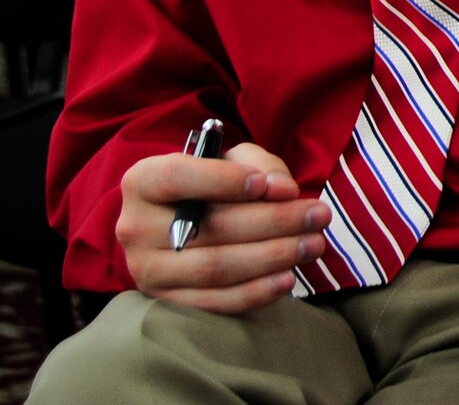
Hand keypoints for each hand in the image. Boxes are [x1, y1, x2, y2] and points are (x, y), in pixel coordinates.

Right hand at [116, 141, 328, 313]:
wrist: (187, 221)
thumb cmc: (217, 183)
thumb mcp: (234, 160)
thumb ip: (258, 164)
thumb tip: (282, 190)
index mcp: (143, 181)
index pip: (177, 178)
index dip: (225, 181)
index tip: (273, 186)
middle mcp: (135, 227)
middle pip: (209, 228)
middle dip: (274, 222)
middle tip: (319, 215)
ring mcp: (147, 270)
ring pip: (215, 267)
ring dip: (273, 257)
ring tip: (314, 244)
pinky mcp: (165, 302)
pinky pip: (214, 302)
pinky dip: (255, 293)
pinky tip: (289, 279)